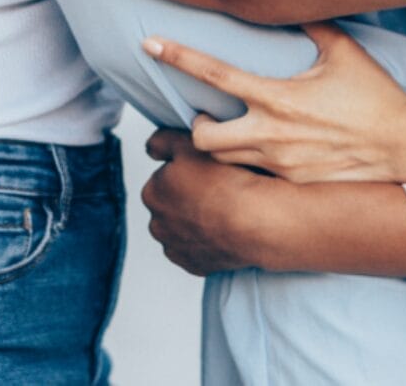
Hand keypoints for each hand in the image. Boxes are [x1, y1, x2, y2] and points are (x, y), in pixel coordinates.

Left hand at [141, 129, 272, 274]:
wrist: (253, 221)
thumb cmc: (225, 183)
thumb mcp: (191, 144)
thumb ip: (163, 141)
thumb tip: (152, 146)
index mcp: (152, 193)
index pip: (165, 175)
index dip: (186, 170)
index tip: (204, 170)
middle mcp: (157, 224)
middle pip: (172, 203)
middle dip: (188, 196)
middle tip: (215, 187)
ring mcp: (176, 248)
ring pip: (184, 227)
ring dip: (196, 219)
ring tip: (222, 208)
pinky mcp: (194, 265)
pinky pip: (197, 248)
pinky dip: (207, 239)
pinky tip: (223, 228)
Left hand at [144, 22, 405, 182]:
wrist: (404, 148)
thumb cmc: (375, 96)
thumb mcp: (343, 51)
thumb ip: (312, 22)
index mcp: (277, 97)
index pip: (214, 75)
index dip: (178, 56)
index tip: (149, 44)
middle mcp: (270, 134)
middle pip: (201, 137)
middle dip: (190, 127)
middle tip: (198, 114)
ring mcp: (278, 166)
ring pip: (221, 163)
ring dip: (214, 147)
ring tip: (223, 134)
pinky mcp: (290, 187)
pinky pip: (252, 179)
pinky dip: (244, 167)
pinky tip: (256, 156)